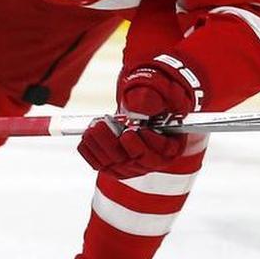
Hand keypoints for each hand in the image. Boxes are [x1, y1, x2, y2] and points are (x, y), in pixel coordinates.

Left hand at [77, 61, 196, 177]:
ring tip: (93, 128)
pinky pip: (101, 165)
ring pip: (117, 164)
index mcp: (172, 143)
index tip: (133, 131)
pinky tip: (86, 138)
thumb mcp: (160, 91)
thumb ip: (152, 96)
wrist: (140, 108)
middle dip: (117, 143)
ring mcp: (133, 166)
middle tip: (104, 126)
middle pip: (137, 160)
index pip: (165, 149)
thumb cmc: (154, 98)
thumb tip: (139, 105)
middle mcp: (153, 159)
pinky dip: (91, 153)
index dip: (150, 141)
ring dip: (101, 146)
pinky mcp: (115, 167)